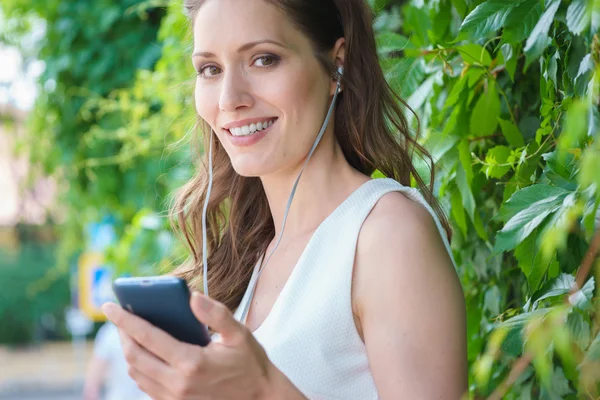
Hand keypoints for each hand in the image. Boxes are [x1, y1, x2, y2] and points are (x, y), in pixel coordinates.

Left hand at [102, 292, 275, 399]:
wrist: (260, 398)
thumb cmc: (250, 364)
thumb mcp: (240, 334)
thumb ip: (216, 314)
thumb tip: (192, 296)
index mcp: (192, 363)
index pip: (147, 337)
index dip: (125, 319)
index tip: (109, 306)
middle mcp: (178, 384)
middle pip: (134, 357)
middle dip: (122, 334)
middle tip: (119, 317)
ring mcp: (175, 399)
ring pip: (136, 374)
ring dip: (128, 352)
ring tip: (130, 333)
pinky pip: (146, 386)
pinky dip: (139, 368)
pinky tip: (146, 354)